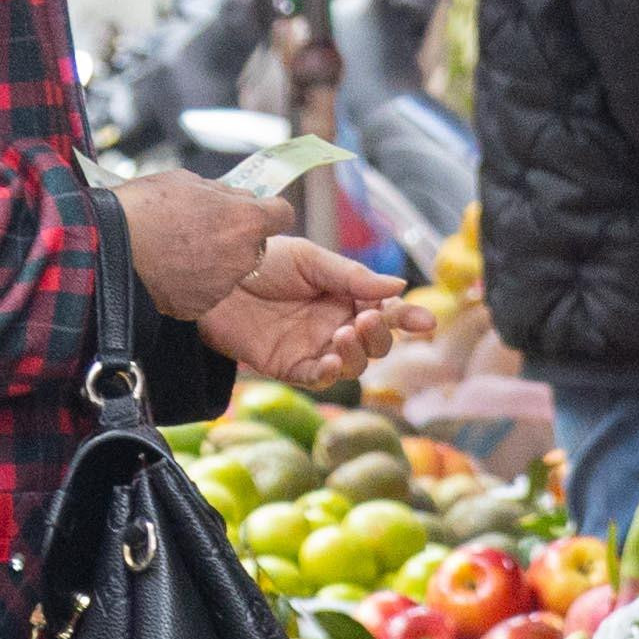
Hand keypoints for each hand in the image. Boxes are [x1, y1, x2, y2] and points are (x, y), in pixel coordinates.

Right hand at [115, 167, 281, 315]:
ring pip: (230, 270)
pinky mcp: (200, 305)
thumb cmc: (143, 207)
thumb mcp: (187, 181)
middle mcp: (242, 256)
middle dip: (236, 237)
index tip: (255, 210)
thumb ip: (222, 192)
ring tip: (177, 250)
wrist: (105, 246)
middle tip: (203, 229)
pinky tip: (168, 270)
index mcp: (244, 220)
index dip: (268, 210)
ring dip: (214, 261)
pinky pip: (205, 291)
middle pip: (254, 245)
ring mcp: (222, 284)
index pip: (282, 214)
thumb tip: (238, 197)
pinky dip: (192, 282)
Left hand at [198, 240, 416, 393]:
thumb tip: (398, 287)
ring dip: (358, 354)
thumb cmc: (259, 260)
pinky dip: (331, 374)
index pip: (385, 311)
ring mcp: (313, 347)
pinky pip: (319, 379)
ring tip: (343, 334)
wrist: (213, 276)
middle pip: (376, 343)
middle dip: (381, 336)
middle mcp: (334, 324)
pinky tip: (330, 361)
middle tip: (366, 320)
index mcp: (345, 296)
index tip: (425, 321)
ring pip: (354, 365)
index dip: (407, 317)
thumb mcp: (310, 259)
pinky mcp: (288, 366)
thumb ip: (352, 277)